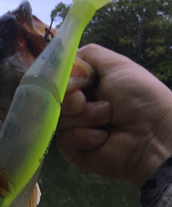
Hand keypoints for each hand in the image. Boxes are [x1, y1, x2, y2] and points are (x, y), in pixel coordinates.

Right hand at [57, 44, 171, 188]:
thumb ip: (88, 55)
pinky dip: (83, 136)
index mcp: (88, 87)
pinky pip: (63, 140)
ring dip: (85, 117)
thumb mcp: (116, 65)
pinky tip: (102, 138)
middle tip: (87, 100)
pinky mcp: (74, 152)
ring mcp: (75, 130)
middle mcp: (79, 108)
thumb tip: (61, 61)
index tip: (78, 80)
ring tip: (107, 121)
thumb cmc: (139, 97)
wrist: (152, 134)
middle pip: (53, 99)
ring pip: (58, 119)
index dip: (63, 78)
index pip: (59, 80)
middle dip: (72, 98)